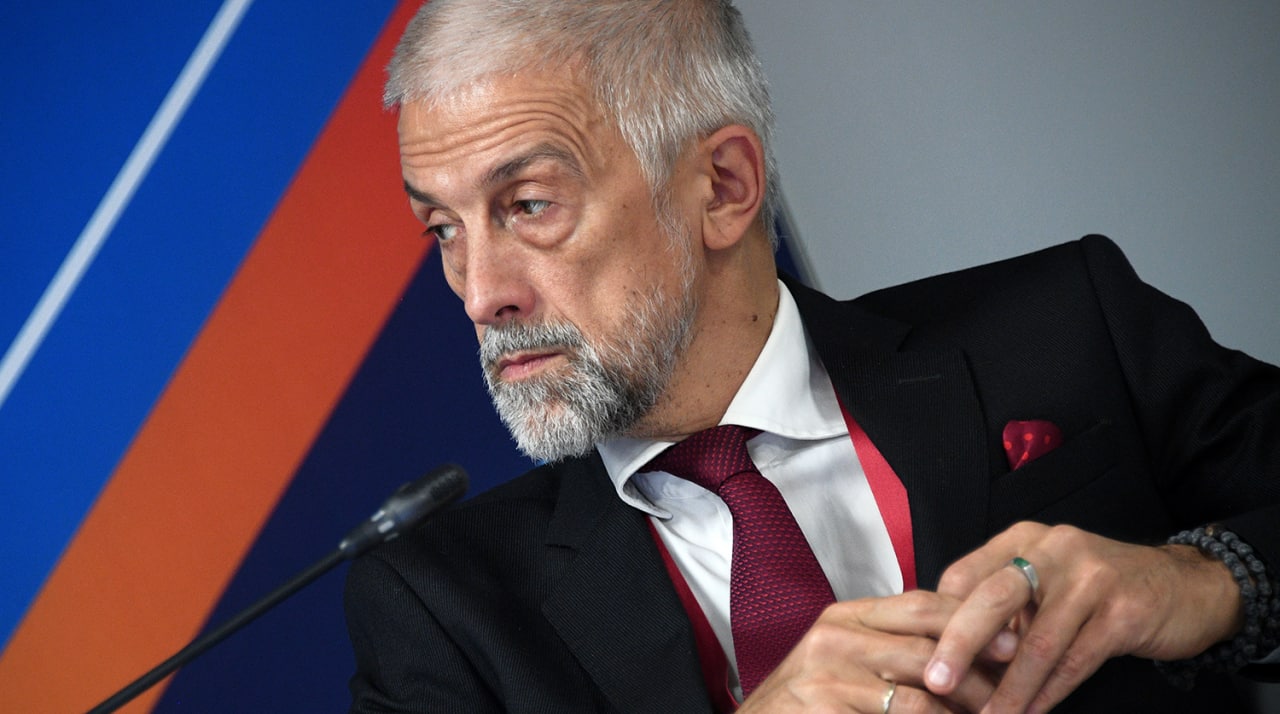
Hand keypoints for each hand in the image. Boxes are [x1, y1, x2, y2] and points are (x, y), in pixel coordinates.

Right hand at [741, 591, 1009, 712]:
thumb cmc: (807, 705)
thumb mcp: (842, 665)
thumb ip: (888, 650)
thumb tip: (961, 652)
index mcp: (845, 616)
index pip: (920, 604)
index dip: (971, 620)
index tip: (1015, 642)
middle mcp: (835, 635)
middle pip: (927, 642)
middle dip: (980, 669)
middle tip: (1017, 691)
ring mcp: (827, 672)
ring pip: (921, 691)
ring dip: (966, 710)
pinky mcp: (825, 704)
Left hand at [923, 521, 1242, 713]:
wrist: (1186, 587)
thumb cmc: (1098, 591)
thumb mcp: (1045, 583)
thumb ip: (1002, 606)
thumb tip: (945, 648)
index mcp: (1022, 541)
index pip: (963, 576)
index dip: (940, 619)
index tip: (919, 657)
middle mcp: (1052, 550)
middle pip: (991, 598)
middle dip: (959, 645)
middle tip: (936, 683)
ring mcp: (1090, 578)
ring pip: (1037, 641)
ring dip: (1009, 688)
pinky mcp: (1123, 611)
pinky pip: (1075, 660)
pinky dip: (1049, 693)